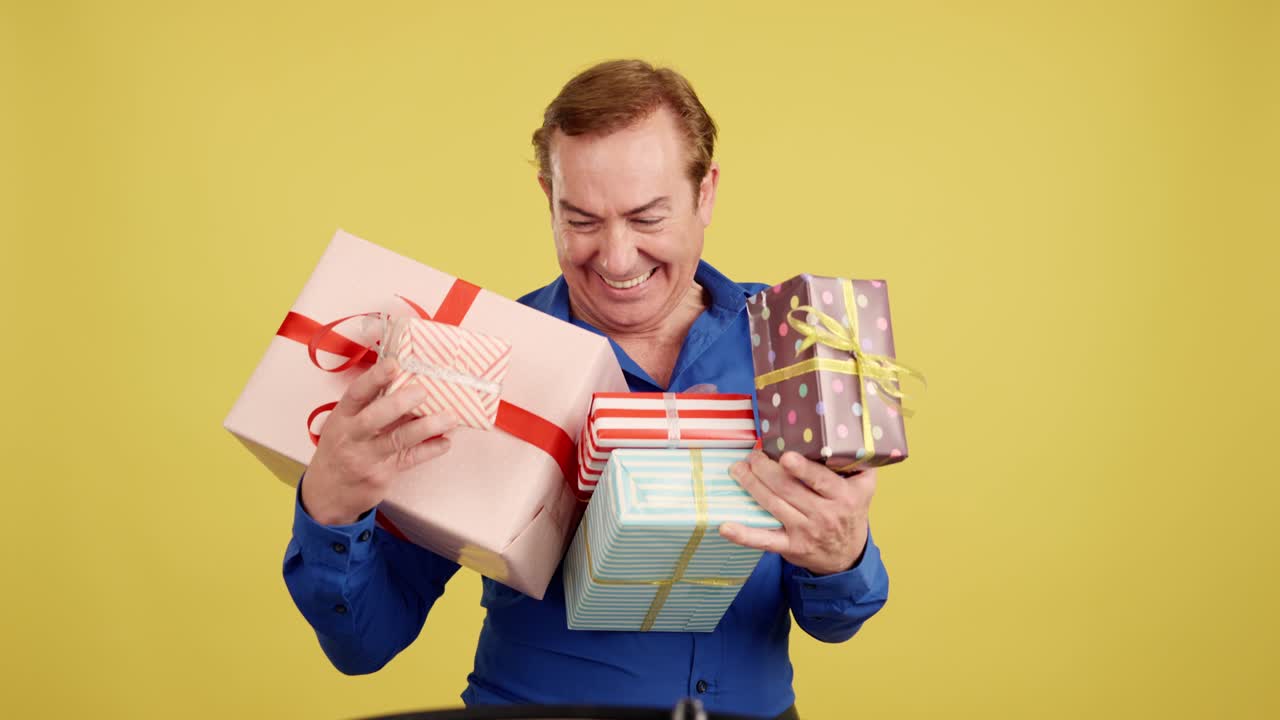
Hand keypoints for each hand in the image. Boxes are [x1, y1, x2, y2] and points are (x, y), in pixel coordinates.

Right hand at [301, 359, 457, 525]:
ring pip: (397, 440)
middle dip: (398, 403)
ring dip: (426, 427)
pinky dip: (429, 450)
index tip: (394, 363)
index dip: (374, 378)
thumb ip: (371, 406)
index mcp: (342, 417)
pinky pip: (409, 460)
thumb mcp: (346, 425)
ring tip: (450, 417)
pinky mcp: (381, 476)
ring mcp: (365, 458)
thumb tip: (409, 381)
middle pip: (373, 418)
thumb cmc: (342, 449)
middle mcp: (351, 437)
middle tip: (423, 391)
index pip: (356, 394)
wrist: (328, 492)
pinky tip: (445, 442)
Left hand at [720, 451, 875, 575]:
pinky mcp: (790, 547)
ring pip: (773, 506)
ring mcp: (805, 531)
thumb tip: (845, 431)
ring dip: (751, 486)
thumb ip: (857, 461)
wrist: (847, 556)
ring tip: (737, 469)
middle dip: (765, 469)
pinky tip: (726, 527)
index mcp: (843, 496)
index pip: (821, 480)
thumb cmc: (850, 511)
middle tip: (753, 455)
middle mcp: (823, 515)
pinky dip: (744, 535)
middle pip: (788, 489)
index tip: (784, 456)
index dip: (802, 469)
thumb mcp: (864, 486)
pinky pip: (764, 541)